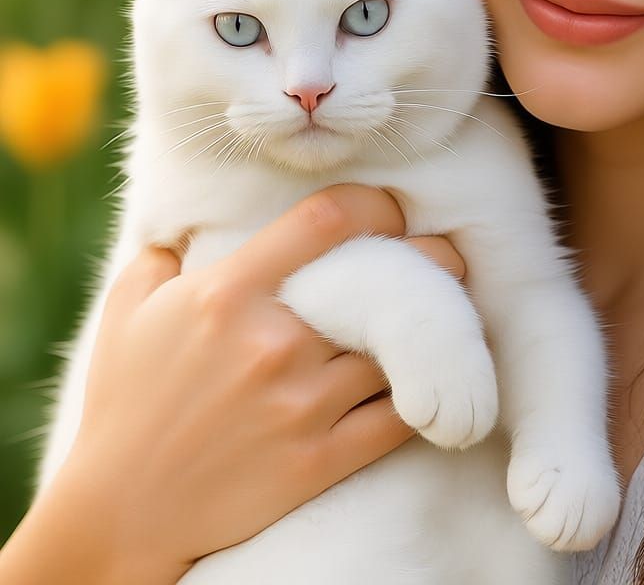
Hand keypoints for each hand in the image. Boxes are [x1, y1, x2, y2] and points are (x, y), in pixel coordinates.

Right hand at [27, 185, 464, 582]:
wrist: (121, 513)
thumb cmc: (124, 402)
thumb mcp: (128, 311)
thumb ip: (165, 254)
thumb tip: (195, 222)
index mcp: (229, 293)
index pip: (327, 219)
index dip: (376, 203)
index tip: (392, 208)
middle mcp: (274, 342)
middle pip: (386, 283)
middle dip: (431, 260)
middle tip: (445, 257)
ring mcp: (302, 404)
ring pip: (399, 348)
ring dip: (434, 326)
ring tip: (449, 310)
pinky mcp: (320, 460)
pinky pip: (399, 417)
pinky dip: (425, 392)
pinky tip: (436, 375)